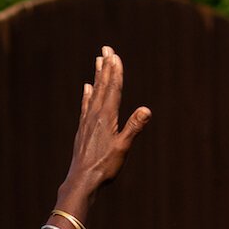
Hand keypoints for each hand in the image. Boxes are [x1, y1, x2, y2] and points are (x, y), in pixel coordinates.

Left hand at [62, 47, 150, 197]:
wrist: (82, 180)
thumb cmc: (105, 166)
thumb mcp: (123, 147)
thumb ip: (134, 127)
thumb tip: (147, 109)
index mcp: (107, 117)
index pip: (113, 89)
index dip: (115, 71)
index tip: (115, 55)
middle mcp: (95, 115)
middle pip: (102, 86)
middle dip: (105, 67)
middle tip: (106, 48)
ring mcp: (87, 121)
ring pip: (93, 93)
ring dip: (97, 76)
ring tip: (97, 60)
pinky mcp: (82, 129)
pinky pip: (86, 106)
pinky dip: (87, 94)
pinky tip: (86, 88)